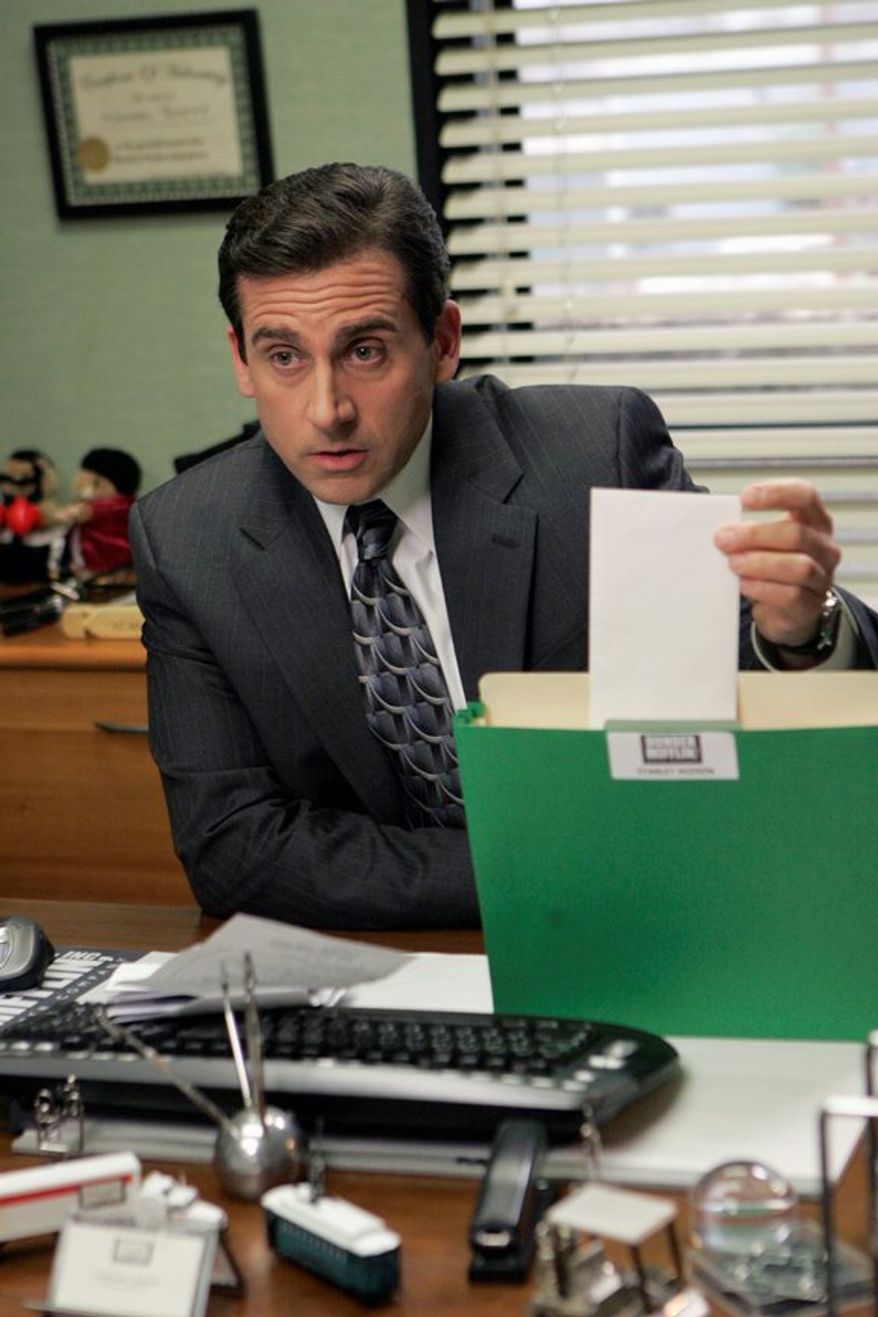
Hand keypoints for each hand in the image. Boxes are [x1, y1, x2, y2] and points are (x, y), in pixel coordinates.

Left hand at [714, 479, 839, 647]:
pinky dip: (763, 589)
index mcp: (814, 521)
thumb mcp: (764, 542)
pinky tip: (744, 585)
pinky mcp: (810, 606)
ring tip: (733, 563)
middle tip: (724, 539)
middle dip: (756, 535)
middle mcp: (824, 547)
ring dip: (760, 563)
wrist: (787, 609)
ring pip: (799, 567)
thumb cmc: (773, 565)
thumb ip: (748, 531)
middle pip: (797, 534)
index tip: (744, 498)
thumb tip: (721, 531)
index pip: (804, 496)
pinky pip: (791, 596)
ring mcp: (821, 578)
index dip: (775, 493)